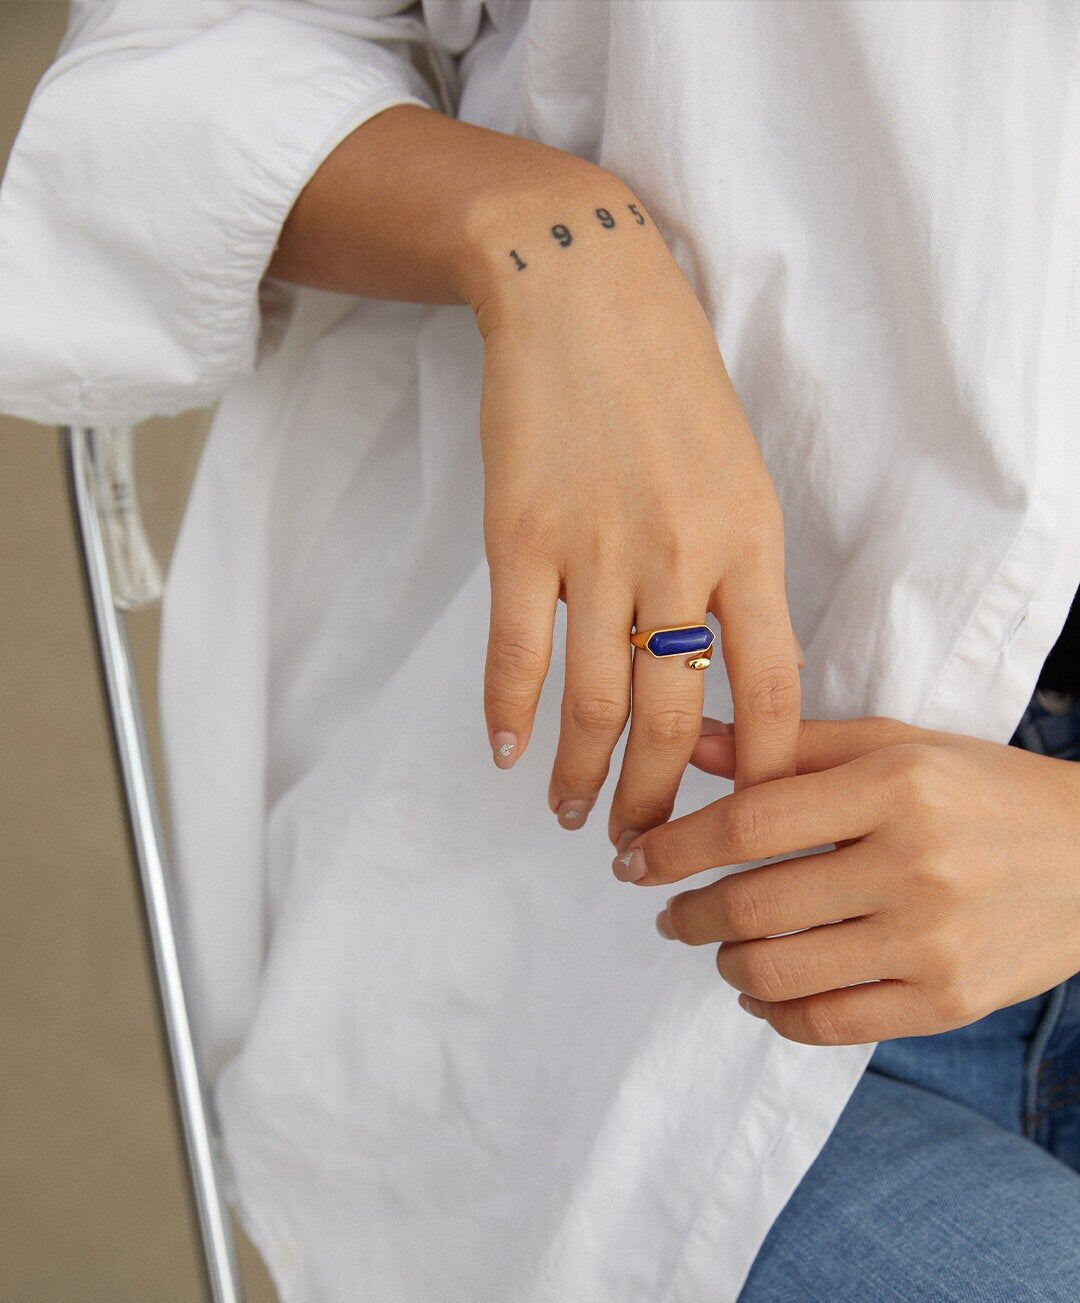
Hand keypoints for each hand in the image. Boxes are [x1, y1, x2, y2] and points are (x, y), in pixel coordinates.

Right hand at [469, 170, 802, 844]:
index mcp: (751, 543)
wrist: (583, 294)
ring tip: (573, 814)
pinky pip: (519, 652)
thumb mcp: (741, 474)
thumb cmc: (671, 385)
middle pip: (679, 718)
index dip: (765, 773)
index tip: (750, 822)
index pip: (772, 689)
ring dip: (583, 774)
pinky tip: (506, 753)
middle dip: (663, 800)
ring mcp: (597, 550)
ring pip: (597, 701)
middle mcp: (680, 557)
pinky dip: (509, 714)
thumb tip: (722, 671)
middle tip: (646, 844)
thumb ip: (739, 571)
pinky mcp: (521, 536)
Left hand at [611, 713, 1079, 1044]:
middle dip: (688, 914)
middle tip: (669, 913)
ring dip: (726, 964)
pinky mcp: (948, 1003)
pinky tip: (763, 992)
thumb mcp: (898, 744)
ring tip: (718, 947)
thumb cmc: (984, 790)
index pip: (749, 821)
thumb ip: (793, 745)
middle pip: (755, 904)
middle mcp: (912, 864)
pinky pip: (831, 1025)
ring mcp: (931, 943)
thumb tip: (693, 745)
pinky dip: (777, 1014)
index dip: (674, 845)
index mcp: (893, 786)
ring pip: (782, 973)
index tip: (632, 859)